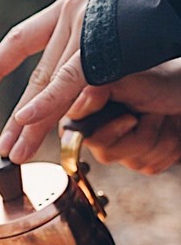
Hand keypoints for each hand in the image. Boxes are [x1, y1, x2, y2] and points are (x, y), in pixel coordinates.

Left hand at [0, 0, 96, 162]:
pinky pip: (68, 80)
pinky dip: (46, 103)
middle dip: (19, 117)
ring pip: (50, 84)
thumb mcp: (115, 18)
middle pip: (37, 76)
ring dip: (32, 122)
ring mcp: (81, 26)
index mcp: (69, 6)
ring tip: (16, 152)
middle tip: (5, 148)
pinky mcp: (97, 41)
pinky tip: (26, 121)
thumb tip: (87, 84)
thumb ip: (93, 46)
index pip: (22, 40)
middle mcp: (69, 13)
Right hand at [65, 61, 180, 173]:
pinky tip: (170, 128)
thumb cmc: (169, 78)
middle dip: (138, 136)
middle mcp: (104, 125)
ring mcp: (125, 143)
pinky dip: (169, 148)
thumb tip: (74, 110)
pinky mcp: (145, 156)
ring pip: (132, 162)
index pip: (76, 136)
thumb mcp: (128, 79)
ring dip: (158, 139)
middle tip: (150, 112)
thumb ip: (96, 91)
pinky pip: (150, 166)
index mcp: (93, 104)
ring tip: (163, 116)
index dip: (107, 133)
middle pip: (106, 154)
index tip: (130, 120)